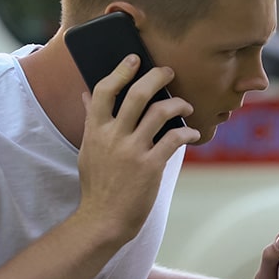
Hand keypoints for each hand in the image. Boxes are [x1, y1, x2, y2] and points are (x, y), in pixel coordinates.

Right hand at [76, 54, 200, 240]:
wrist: (104, 219)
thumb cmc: (98, 184)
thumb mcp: (88, 149)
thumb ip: (90, 120)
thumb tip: (86, 94)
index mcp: (95, 130)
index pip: (103, 91)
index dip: (120, 71)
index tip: (133, 59)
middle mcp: (113, 137)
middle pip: (136, 94)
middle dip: (156, 77)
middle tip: (168, 72)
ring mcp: (132, 151)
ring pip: (160, 112)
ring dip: (178, 103)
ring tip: (185, 104)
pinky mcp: (151, 166)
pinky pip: (174, 138)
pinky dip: (187, 131)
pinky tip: (192, 132)